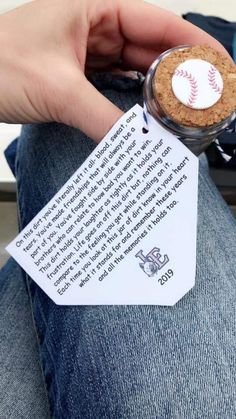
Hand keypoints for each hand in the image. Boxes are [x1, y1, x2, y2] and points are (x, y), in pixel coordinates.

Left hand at [0, 0, 228, 141]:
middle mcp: (96, 27)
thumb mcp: (57, 90)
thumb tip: (137, 145)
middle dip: (178, 76)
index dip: (193, 46)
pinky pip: (115, 87)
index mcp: (95, 8)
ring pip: (134, 72)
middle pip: (151, 50)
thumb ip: (101, 118)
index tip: (218, 68)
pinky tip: (147, 118)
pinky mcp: (79, 75)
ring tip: (182, 114)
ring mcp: (88, 53)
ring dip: (156, 93)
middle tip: (203, 101)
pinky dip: (131, 103)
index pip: (158, 24)